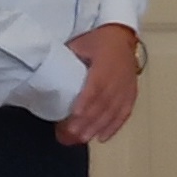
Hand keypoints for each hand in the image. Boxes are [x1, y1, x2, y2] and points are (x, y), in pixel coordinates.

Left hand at [55, 24, 140, 145]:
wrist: (121, 38)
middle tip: (71, 134)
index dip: (86, 101)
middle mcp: (118, 77)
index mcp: (105, 62)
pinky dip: (114, 127)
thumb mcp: (80, 44)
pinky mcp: (131, 95)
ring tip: (82, 139)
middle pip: (104, 103)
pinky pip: (124, 114)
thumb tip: (45, 72)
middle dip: (88, 121)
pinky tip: (102, 138)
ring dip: (98, 127)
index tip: (75, 115)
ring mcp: (126, 87)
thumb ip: (67, 58)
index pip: (96, 85)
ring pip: (113, 111)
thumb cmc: (97, 41)